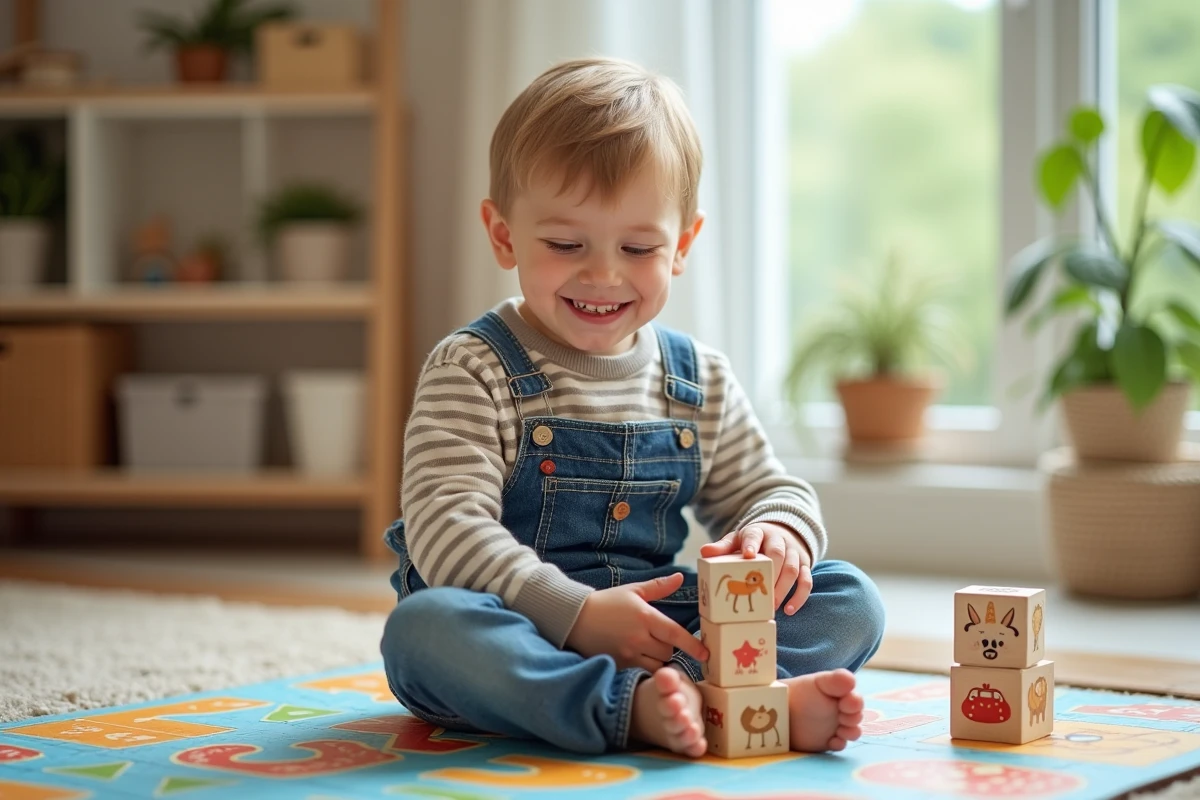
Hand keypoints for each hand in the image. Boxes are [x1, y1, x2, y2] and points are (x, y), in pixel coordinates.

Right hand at [565, 572, 709, 671]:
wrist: (574, 618)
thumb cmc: (606, 603)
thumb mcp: (633, 591)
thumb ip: (658, 587)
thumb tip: (680, 577)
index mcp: (645, 617)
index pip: (675, 634)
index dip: (693, 645)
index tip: (706, 654)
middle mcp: (638, 638)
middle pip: (668, 652)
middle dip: (669, 648)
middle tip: (658, 640)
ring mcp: (628, 655)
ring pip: (656, 665)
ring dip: (657, 660)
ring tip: (647, 650)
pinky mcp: (618, 667)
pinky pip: (641, 673)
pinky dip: (644, 668)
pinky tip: (638, 660)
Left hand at [700, 522, 812, 614]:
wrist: (780, 532)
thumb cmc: (753, 542)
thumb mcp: (737, 540)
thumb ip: (723, 547)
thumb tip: (704, 552)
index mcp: (758, 532)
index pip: (755, 536)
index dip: (752, 545)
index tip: (748, 555)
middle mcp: (778, 540)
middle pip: (778, 555)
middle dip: (770, 575)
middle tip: (760, 596)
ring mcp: (794, 552)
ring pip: (793, 569)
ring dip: (784, 589)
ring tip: (772, 607)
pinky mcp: (804, 564)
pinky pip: (807, 580)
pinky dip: (800, 596)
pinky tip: (789, 610)